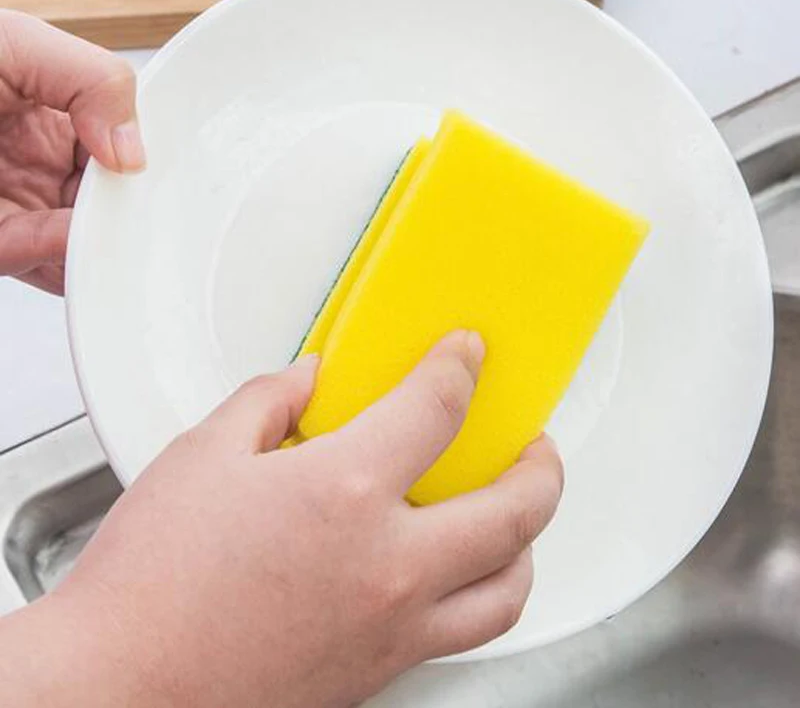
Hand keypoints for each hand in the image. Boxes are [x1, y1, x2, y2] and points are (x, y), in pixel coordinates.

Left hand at [0, 10, 144, 293]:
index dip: (150, 156)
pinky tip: (86, 244)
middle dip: (138, 207)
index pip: (126, 144)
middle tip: (161, 211)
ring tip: (133, 237)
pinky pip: (45, 259)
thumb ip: (91, 80)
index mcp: (59, 115)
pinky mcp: (1, 245)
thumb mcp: (14, 44)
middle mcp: (46, 165)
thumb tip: (134, 151)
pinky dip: (69, 257)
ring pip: (88, 239)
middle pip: (114, 198)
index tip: (170, 168)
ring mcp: (24, 209)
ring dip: (111, 241)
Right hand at [0, 331, 562, 706]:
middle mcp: (387, 563)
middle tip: (536, 446)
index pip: (438, 408)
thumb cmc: (151, 581)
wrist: (116, 688)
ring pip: (509, 588)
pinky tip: (455, 573)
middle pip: (516, 508)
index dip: (459, 367)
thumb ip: (269, 402)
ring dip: (528, 541)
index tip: (465, 354)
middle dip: (541, 465)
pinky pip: (464, 633)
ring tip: (516, 516)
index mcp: (344, 491)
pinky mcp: (379, 672)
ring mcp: (392, 626)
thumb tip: (308, 382)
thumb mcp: (203, 455)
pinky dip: (483, 593)